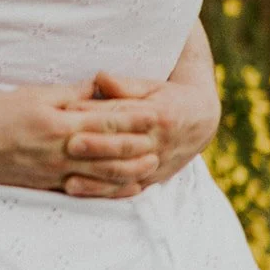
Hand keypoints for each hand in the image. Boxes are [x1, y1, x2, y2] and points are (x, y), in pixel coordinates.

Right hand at [0, 82, 160, 198]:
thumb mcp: (33, 95)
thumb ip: (67, 94)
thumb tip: (96, 88)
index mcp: (60, 124)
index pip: (106, 121)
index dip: (133, 118)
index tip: (156, 111)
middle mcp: (63, 151)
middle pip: (111, 151)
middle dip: (140, 146)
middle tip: (165, 140)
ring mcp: (57, 172)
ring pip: (103, 175)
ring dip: (131, 170)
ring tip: (153, 165)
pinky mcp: (50, 184)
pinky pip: (88, 190)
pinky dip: (110, 189)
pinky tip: (126, 188)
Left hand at [64, 71, 220, 194]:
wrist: (201, 120)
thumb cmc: (169, 97)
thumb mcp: (152, 85)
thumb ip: (125, 85)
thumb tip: (99, 77)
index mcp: (158, 114)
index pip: (122, 114)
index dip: (96, 112)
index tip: (69, 110)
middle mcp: (158, 142)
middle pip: (122, 145)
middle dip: (96, 146)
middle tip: (68, 144)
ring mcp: (155, 164)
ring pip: (124, 172)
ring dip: (96, 176)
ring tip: (69, 177)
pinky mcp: (152, 179)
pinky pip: (126, 189)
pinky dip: (103, 192)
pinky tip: (81, 191)